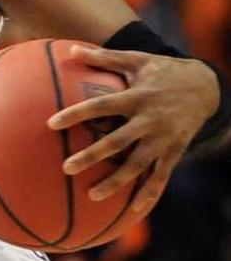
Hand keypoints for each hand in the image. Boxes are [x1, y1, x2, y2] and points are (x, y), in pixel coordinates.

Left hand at [47, 45, 219, 211]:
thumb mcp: (137, 59)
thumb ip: (104, 57)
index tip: (51, 123)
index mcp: (137, 96)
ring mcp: (164, 138)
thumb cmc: (163, 71)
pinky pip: (161, 177)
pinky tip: (132, 212)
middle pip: (117, 142)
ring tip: (91, 195)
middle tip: (67, 168)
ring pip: (138, 165)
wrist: (207, 85)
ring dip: (116, 182)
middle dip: (92, 156)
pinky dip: (148, 195)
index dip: (77, 114)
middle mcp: (150, 120)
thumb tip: (71, 48)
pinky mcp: (176, 151)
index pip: (101, 106)